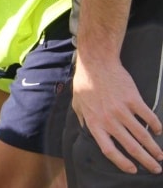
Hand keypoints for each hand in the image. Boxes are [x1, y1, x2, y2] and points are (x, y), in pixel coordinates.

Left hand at [72, 55, 162, 173]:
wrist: (96, 63)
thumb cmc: (85, 83)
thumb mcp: (77, 104)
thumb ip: (84, 120)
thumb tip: (88, 131)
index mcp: (94, 123)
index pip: (109, 150)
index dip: (122, 162)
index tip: (133, 169)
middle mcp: (108, 119)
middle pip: (131, 147)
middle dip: (145, 160)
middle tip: (155, 168)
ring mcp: (122, 110)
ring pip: (142, 135)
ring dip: (153, 147)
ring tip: (160, 155)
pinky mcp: (133, 99)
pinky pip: (148, 117)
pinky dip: (156, 126)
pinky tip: (159, 131)